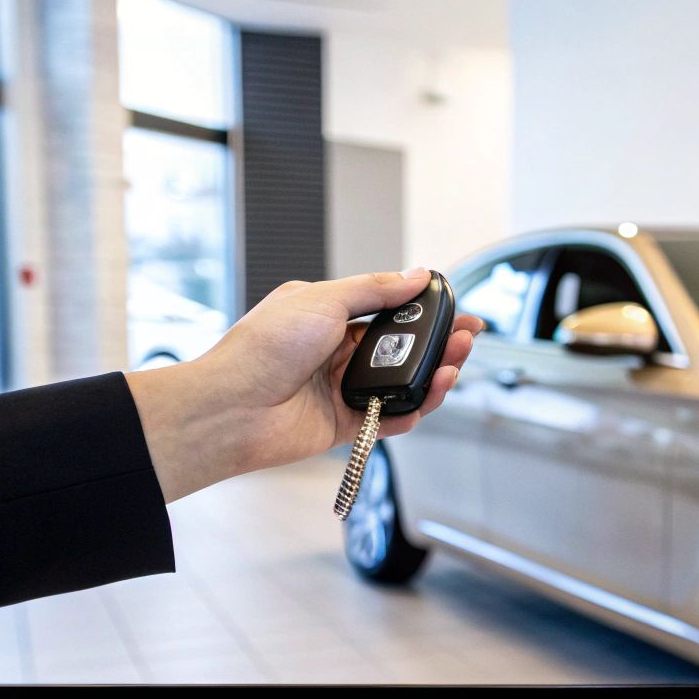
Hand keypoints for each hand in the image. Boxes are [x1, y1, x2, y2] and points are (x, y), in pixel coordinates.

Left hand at [127, 269, 481, 501]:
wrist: (232, 407)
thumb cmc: (261, 349)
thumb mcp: (323, 300)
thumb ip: (375, 290)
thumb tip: (415, 275)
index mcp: (328, 315)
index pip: (388, 310)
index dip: (423, 311)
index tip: (453, 308)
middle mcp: (336, 352)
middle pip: (401, 348)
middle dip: (437, 344)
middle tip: (466, 338)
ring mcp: (340, 388)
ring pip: (400, 384)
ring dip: (430, 376)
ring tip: (452, 367)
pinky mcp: (342, 423)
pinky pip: (388, 418)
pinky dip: (410, 412)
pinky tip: (426, 400)